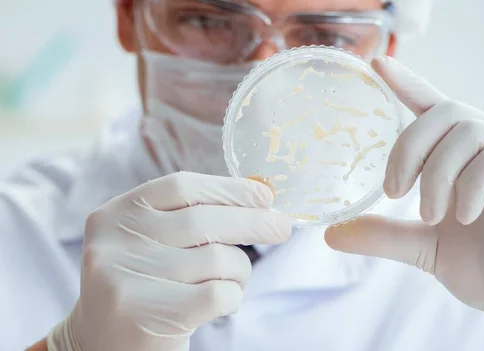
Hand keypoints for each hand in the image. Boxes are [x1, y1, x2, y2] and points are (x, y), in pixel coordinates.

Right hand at [47, 172, 291, 350]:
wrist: (105, 344)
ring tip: (233, 281)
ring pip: (217, 259)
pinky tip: (224, 303)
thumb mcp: (153, 242)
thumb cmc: (146, 287)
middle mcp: (114, 242)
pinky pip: (217, 294)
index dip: (229, 188)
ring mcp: (125, 279)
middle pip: (204, 221)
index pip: (182, 187)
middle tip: (282, 228)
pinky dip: (233, 297)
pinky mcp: (145, 315)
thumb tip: (261, 192)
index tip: (264, 195)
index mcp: (116, 214)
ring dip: (240, 271)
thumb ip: (193, 216)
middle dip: (253, 223)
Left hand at [325, 56, 483, 343]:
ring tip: (432, 216)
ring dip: (438, 173)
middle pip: (444, 111)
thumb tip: (331, 234)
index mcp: (462, 156)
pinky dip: (471, 183)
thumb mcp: (424, 248)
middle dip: (408, 148)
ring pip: (468, 129)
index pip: (433, 107)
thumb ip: (384, 235)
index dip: (407, 82)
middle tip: (393, 192)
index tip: (377, 65)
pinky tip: (465, 216)